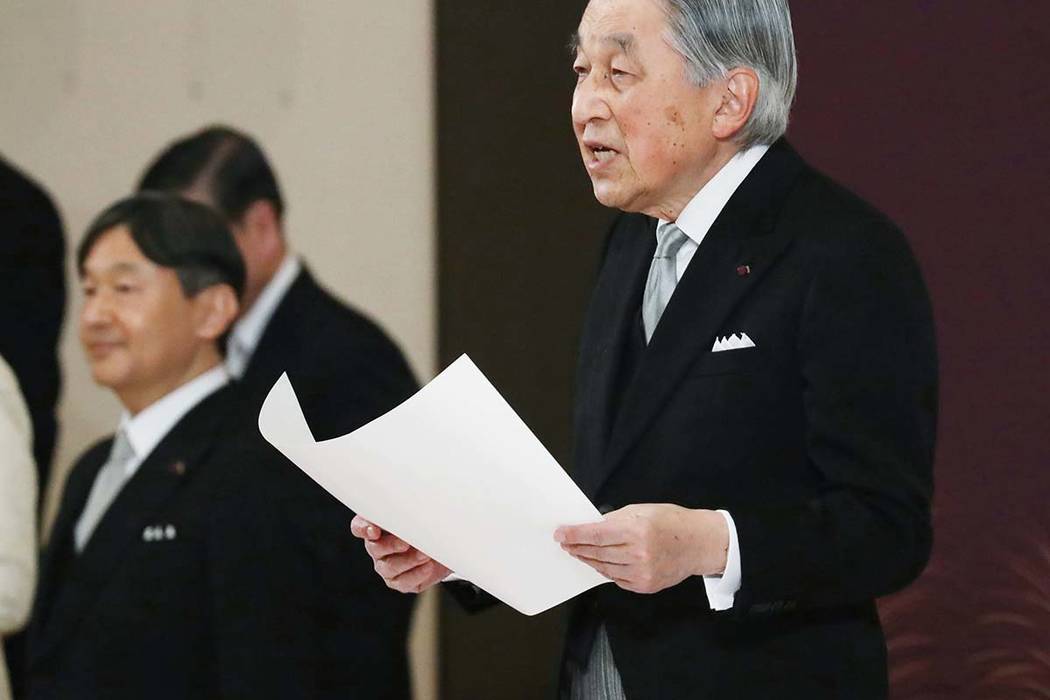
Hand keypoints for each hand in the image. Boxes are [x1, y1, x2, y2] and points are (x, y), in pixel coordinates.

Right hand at [350, 515, 450, 593]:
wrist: (442, 548)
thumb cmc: (425, 525)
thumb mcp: (418, 512)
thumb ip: (411, 508)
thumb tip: (418, 501)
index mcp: (376, 526)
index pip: (359, 526)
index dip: (363, 529)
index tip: (374, 530)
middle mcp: (377, 548)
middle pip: (375, 548)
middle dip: (391, 545)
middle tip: (406, 542)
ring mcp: (386, 566)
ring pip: (390, 566)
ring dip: (409, 560)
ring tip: (425, 554)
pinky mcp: (400, 581)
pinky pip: (404, 581)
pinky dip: (416, 574)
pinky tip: (427, 567)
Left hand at [555, 504, 728, 593]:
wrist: (699, 544)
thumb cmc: (671, 522)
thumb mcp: (642, 510)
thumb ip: (616, 519)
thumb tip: (592, 526)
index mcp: (636, 530)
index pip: (596, 534)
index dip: (574, 535)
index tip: (560, 534)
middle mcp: (638, 553)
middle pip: (596, 553)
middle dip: (577, 547)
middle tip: (565, 544)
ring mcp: (641, 572)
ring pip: (604, 568)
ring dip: (588, 560)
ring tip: (578, 552)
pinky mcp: (644, 586)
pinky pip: (616, 579)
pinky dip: (605, 570)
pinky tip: (599, 563)